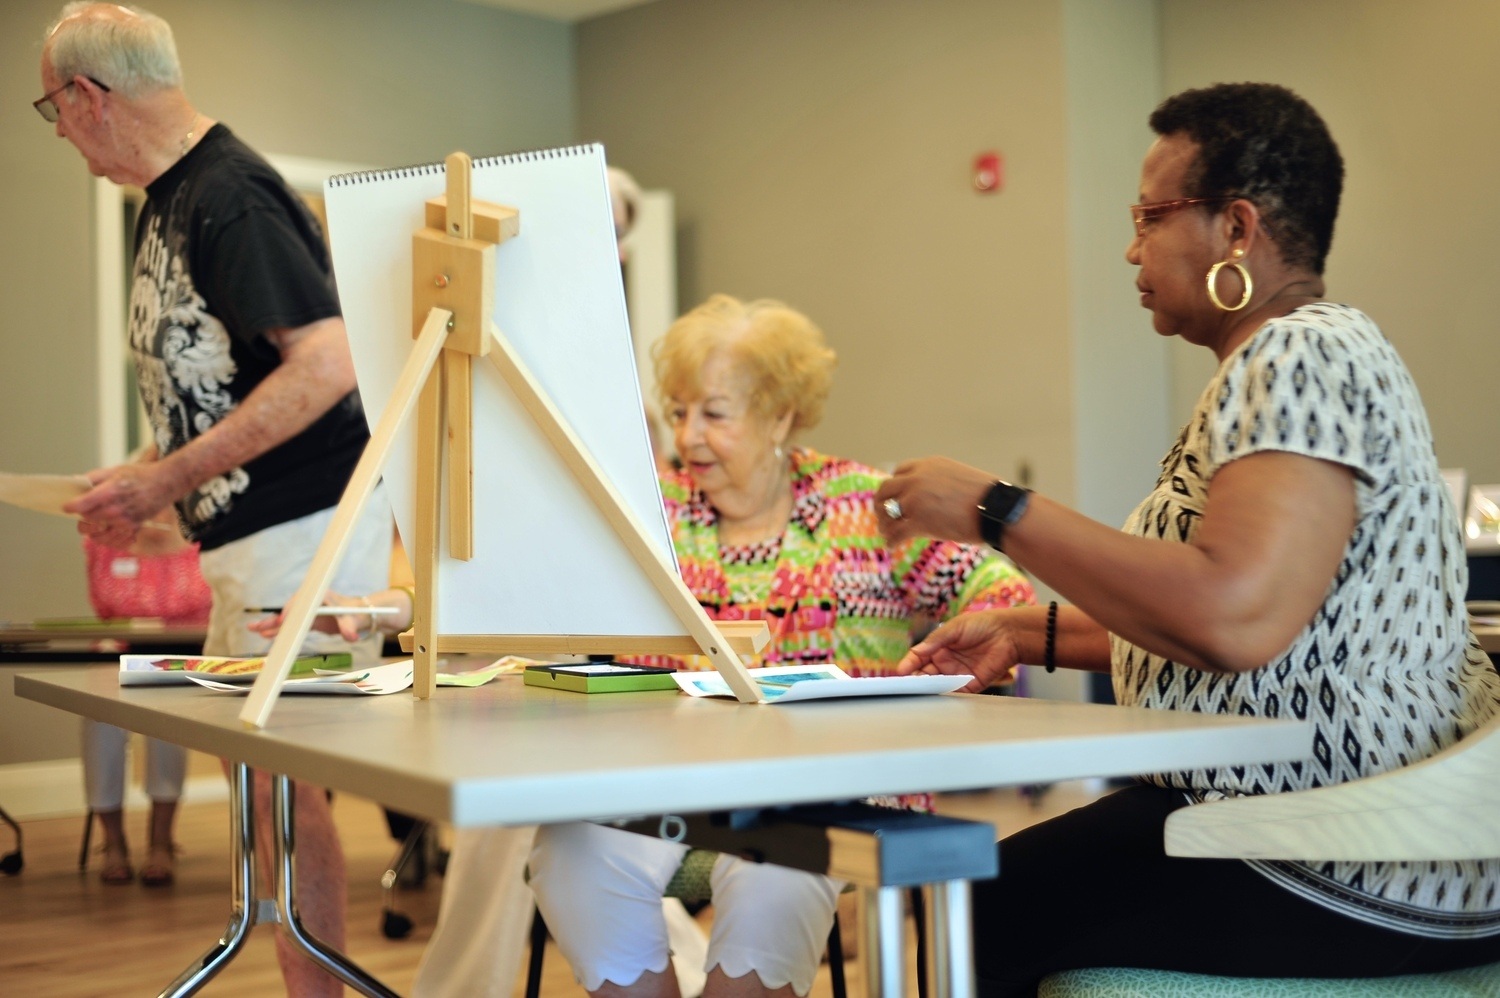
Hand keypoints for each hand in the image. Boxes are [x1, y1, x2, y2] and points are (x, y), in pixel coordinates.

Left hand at [64, 462, 181, 541]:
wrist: (166, 483)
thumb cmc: (140, 475)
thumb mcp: (115, 470)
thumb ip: (94, 477)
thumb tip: (75, 482)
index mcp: (110, 492)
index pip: (82, 505)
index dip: (70, 506)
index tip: (66, 507)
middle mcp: (117, 509)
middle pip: (88, 520)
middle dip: (81, 517)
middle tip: (81, 513)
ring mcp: (126, 521)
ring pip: (99, 533)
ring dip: (92, 530)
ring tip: (90, 525)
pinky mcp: (134, 527)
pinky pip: (115, 539)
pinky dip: (107, 538)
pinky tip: (104, 532)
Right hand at [246, 589, 410, 642]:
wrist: (361, 616)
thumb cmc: (357, 614)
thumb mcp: (354, 620)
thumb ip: (350, 628)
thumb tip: (351, 637)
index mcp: (322, 596)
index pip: (303, 602)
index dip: (292, 610)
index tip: (283, 620)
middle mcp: (312, 602)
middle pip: (290, 610)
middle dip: (275, 619)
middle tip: (259, 627)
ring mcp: (309, 611)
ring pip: (287, 618)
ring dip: (271, 625)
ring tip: (254, 630)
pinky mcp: (309, 620)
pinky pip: (291, 626)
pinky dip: (279, 631)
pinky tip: (265, 635)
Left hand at [876, 456, 995, 545]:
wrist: (997, 510)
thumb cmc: (987, 498)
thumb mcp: (960, 478)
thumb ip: (941, 483)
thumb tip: (937, 498)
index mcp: (929, 465)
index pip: (900, 471)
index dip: (896, 486)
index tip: (896, 497)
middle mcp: (917, 479)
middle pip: (886, 488)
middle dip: (881, 502)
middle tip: (883, 514)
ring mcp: (915, 500)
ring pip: (886, 511)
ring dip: (884, 523)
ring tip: (887, 532)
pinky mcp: (918, 522)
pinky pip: (895, 532)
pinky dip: (891, 540)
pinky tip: (892, 545)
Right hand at [897, 609, 1022, 691]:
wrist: (1009, 633)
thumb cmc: (981, 625)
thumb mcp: (954, 628)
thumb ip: (935, 641)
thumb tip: (915, 652)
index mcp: (938, 648)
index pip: (918, 659)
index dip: (909, 665)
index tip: (901, 671)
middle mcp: (945, 663)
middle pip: (924, 674)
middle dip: (915, 679)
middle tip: (906, 684)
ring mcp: (957, 674)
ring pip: (937, 685)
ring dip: (928, 688)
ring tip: (919, 689)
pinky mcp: (971, 684)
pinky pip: (955, 692)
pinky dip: (946, 693)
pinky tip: (938, 693)